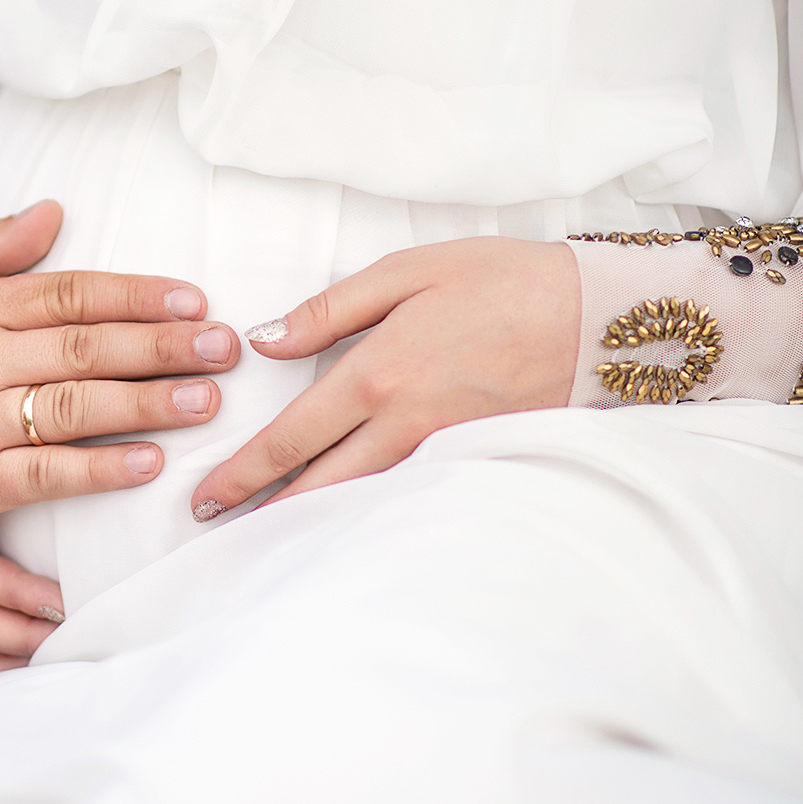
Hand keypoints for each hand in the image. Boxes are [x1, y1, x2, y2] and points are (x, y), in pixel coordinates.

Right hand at [0, 201, 240, 535]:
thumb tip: (56, 208)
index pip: (72, 293)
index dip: (138, 294)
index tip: (196, 299)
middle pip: (86, 347)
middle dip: (163, 346)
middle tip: (227, 348)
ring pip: (74, 409)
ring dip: (147, 404)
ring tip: (207, 401)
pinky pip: (43, 475)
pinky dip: (98, 470)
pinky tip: (148, 464)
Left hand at [190, 237, 577, 519]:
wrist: (597, 315)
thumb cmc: (501, 280)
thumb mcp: (406, 271)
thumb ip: (329, 310)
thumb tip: (265, 340)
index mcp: (377, 376)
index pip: (291, 439)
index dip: (244, 473)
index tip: (205, 499)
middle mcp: (403, 425)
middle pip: (318, 486)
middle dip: (263, 511)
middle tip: (215, 528)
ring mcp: (440, 450)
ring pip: (359, 497)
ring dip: (309, 517)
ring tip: (264, 532)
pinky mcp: (471, 459)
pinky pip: (403, 493)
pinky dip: (365, 510)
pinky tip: (344, 517)